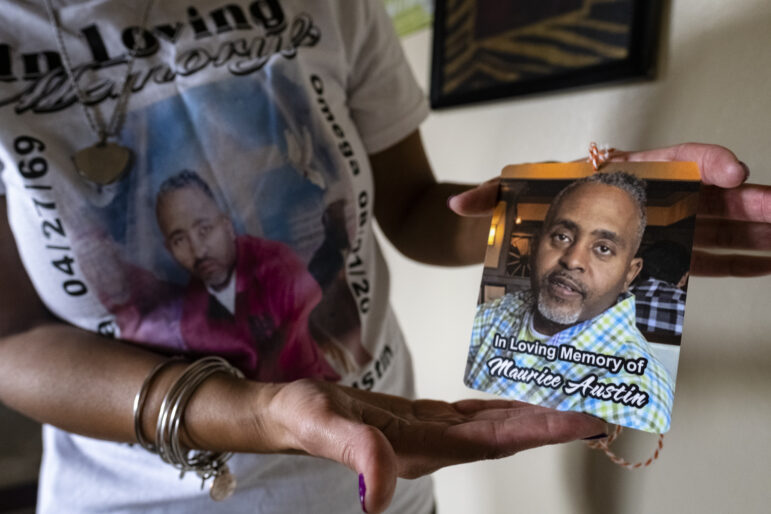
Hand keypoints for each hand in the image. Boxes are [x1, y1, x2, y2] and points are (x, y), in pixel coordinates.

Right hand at [265, 379, 604, 513]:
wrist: (287, 415)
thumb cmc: (302, 419)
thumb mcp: (325, 429)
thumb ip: (358, 455)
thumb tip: (379, 495)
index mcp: (420, 449)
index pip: (493, 442)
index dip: (539, 432)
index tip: (581, 420)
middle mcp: (433, 445)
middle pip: (505, 436)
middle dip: (551, 423)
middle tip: (596, 406)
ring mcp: (428, 433)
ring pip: (492, 425)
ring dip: (531, 414)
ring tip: (567, 400)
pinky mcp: (419, 418)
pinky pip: (469, 413)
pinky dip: (498, 405)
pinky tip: (513, 400)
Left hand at [448, 143, 770, 276]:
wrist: (502, 235)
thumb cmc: (510, 213)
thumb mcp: (498, 201)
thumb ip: (487, 198)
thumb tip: (462, 203)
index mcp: (611, 177)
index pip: (664, 162)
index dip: (700, 161)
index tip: (727, 169)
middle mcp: (637, 200)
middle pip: (700, 195)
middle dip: (741, 202)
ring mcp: (648, 229)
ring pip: (709, 228)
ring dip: (748, 234)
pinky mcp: (649, 256)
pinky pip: (698, 257)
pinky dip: (731, 260)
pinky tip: (761, 262)